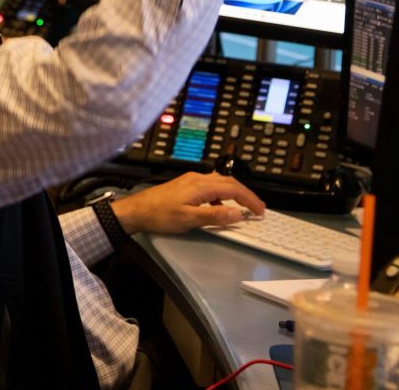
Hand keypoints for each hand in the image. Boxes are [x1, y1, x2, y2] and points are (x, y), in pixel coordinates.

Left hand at [108, 171, 265, 235]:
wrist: (138, 210)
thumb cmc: (160, 215)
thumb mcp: (189, 219)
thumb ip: (214, 216)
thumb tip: (237, 214)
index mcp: (201, 185)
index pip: (233, 189)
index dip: (249, 199)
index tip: (260, 210)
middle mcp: (198, 179)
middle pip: (229, 182)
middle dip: (246, 194)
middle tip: (257, 208)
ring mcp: (192, 181)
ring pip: (220, 183)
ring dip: (234, 194)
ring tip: (243, 208)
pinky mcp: (186, 185)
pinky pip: (211, 187)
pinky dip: (222, 196)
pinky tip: (219, 208)